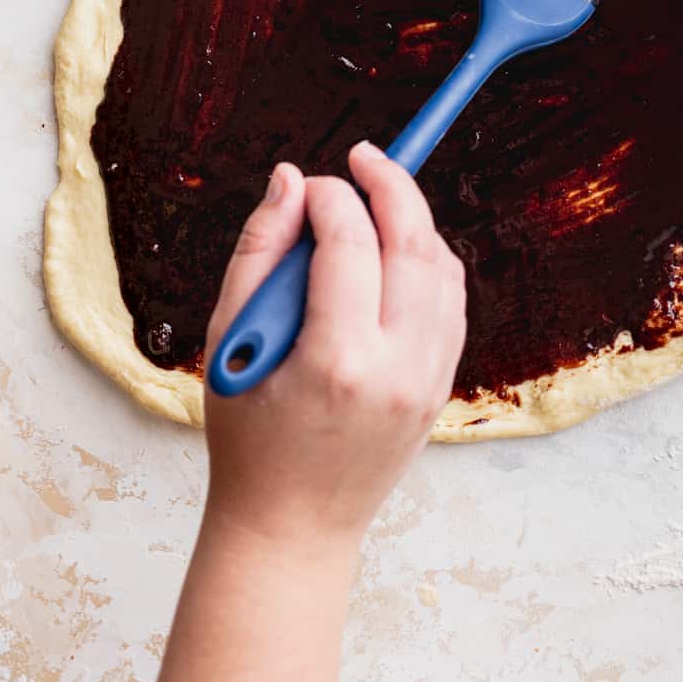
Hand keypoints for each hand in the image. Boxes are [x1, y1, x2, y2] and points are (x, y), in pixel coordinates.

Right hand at [202, 144, 467, 553]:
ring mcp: (428, 381)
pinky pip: (452, 304)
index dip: (332, 197)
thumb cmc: (248, 437)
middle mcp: (397, 368)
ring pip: (444, 269)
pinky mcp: (442, 388)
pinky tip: (397, 251)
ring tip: (377, 202)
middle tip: (364, 156)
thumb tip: (290, 179)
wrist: (291, 525)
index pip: (351, 243)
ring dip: (415, 222)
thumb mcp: (230, 340)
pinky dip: (431, 263)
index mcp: (337, 359)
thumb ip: (259, 251)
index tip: (309, 186)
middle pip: (415, 243)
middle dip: (392, 184)